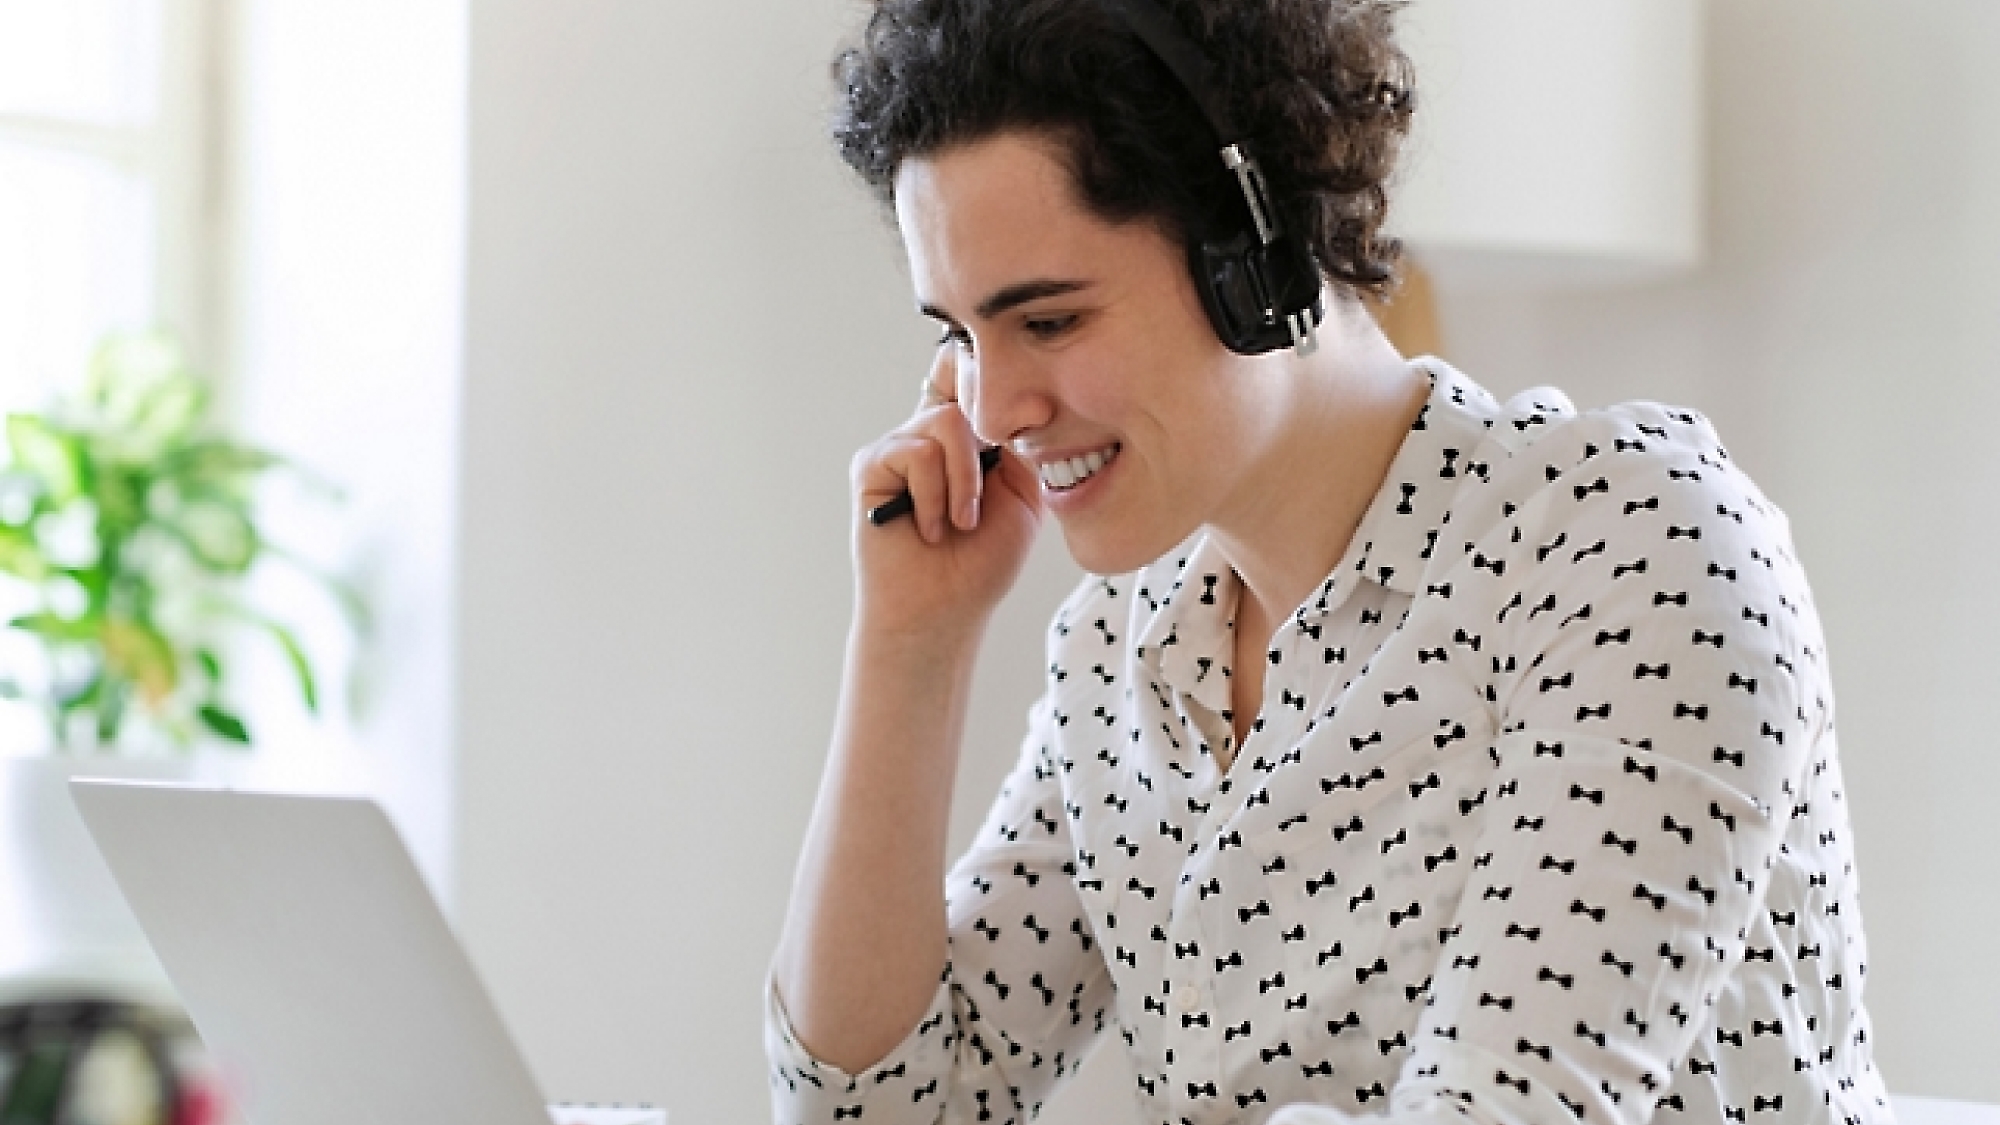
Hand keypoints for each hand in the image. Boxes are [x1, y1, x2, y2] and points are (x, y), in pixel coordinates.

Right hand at [849, 347, 1041, 638]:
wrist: (944, 611)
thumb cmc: (982, 562)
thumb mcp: (1023, 495)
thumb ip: (1018, 441)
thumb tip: (1006, 400)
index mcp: (966, 435)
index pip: (969, 370)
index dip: (989, 371)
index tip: (1025, 404)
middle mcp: (928, 431)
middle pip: (962, 382)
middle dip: (990, 440)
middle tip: (986, 495)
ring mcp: (898, 446)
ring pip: (947, 422)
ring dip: (965, 481)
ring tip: (962, 523)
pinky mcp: (872, 466)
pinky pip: (917, 453)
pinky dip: (936, 495)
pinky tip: (933, 529)